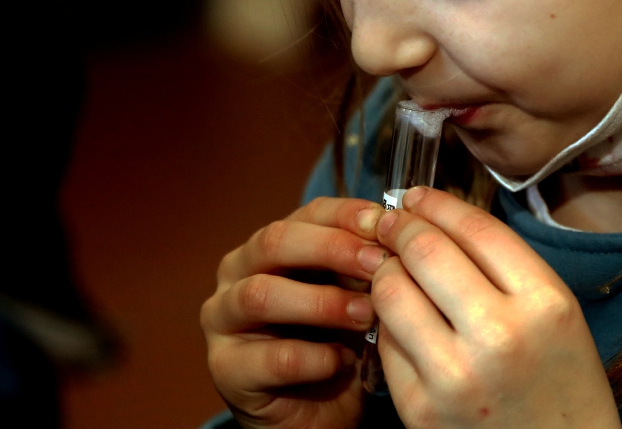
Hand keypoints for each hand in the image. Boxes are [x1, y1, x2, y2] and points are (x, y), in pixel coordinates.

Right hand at [201, 197, 388, 428]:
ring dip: (322, 303)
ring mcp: (223, 319)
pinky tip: (343, 361)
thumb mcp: (354, 294)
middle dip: (332, 249)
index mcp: (271, 245)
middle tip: (379, 264)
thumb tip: (398, 237)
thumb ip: (364, 266)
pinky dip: (314, 357)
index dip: (347, 215)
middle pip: (274, 242)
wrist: (318, 412)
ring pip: (262, 294)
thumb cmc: (337, 342)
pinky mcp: (225, 368)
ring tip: (366, 314)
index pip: (307, 213)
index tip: (387, 224)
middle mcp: (237, 272)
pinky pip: (271, 357)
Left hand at [370, 187, 620, 428]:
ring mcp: (454, 375)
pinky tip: (402, 320)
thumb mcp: (557, 316)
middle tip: (392, 221)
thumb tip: (439, 220)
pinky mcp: (419, 408)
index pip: (476, 229)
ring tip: (391, 268)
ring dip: (385, 270)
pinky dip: (388, 322)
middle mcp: (499, 336)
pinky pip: (386, 341)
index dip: (438, 204)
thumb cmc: (561, 385)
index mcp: (545, 304)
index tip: (418, 196)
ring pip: (392, 290)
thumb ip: (506, 268)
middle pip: (426, 251)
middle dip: (401, 227)